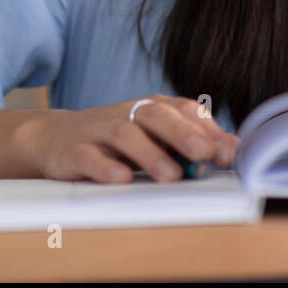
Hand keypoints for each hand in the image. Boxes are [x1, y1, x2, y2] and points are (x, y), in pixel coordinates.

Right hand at [18, 94, 238, 183]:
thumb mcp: (154, 138)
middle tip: (204, 154)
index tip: (228, 153)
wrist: (55, 137)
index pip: (183, 110)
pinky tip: (123, 179)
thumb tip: (232, 152)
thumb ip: (189, 145)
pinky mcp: (74, 150)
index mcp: (151, 108)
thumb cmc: (117, 142)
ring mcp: (99, 130)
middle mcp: (127, 114)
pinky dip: (106, 167)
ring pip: (125, 135)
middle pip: (156, 116)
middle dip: (183, 134)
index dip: (207, 129)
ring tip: (170, 176)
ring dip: (150, 155)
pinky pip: (89, 156)